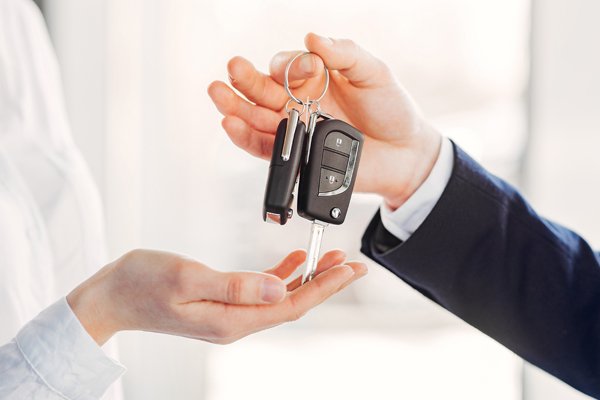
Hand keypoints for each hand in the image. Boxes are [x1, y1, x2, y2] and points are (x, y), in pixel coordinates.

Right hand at [67, 248, 365, 344]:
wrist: (111, 296)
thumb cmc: (142, 283)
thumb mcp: (187, 278)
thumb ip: (235, 286)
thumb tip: (280, 289)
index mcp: (231, 320)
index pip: (291, 305)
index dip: (325, 287)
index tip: (351, 269)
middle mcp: (235, 322)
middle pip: (293, 303)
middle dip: (326, 283)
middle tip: (355, 264)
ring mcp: (229, 314)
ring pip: (281, 297)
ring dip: (308, 278)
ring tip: (333, 258)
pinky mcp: (222, 302)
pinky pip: (262, 291)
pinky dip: (282, 275)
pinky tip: (295, 262)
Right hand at [208, 33, 441, 209]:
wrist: (405, 154)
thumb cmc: (392, 109)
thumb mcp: (373, 73)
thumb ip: (344, 54)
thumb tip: (312, 38)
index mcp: (313, 79)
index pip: (287, 66)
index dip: (289, 66)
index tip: (308, 70)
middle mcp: (299, 103)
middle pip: (262, 90)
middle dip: (245, 80)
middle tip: (232, 69)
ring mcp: (296, 130)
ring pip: (257, 118)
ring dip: (235, 107)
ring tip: (218, 95)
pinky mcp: (296, 157)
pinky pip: (265, 148)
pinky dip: (246, 138)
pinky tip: (232, 125)